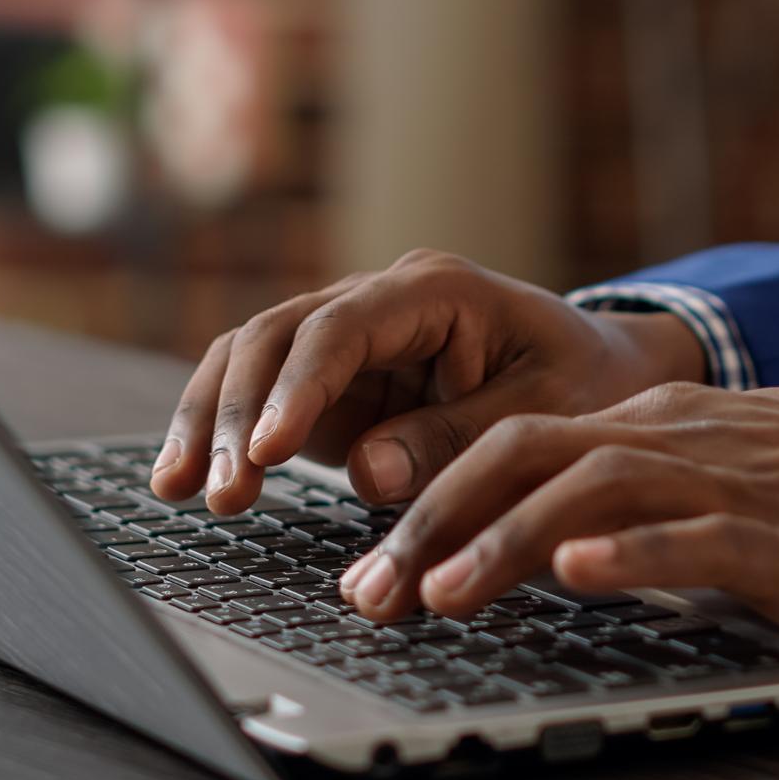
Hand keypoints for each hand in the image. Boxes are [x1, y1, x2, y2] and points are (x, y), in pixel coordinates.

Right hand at [149, 249, 706, 513]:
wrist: (599, 369)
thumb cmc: (581, 382)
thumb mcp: (542, 412)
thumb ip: (458, 437)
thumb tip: (368, 473)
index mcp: (436, 290)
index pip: (342, 329)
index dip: (297, 388)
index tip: (267, 450)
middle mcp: (380, 300)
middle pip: (277, 335)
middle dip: (238, 412)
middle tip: (225, 490)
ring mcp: (350, 336)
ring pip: (251, 357)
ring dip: (210, 420)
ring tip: (179, 489)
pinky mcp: (336, 381)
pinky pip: (261, 394)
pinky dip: (225, 432)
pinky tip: (188, 480)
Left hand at [339, 384, 778, 632]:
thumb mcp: (732, 475)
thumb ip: (647, 496)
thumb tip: (558, 540)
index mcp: (662, 427)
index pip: (517, 446)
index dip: (432, 502)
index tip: (372, 566)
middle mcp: (683, 441)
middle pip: (528, 458)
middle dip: (435, 525)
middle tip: (368, 594)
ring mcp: (737, 484)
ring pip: (596, 492)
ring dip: (505, 542)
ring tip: (438, 593)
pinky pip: (700, 537)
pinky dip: (633, 550)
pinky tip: (580, 570)